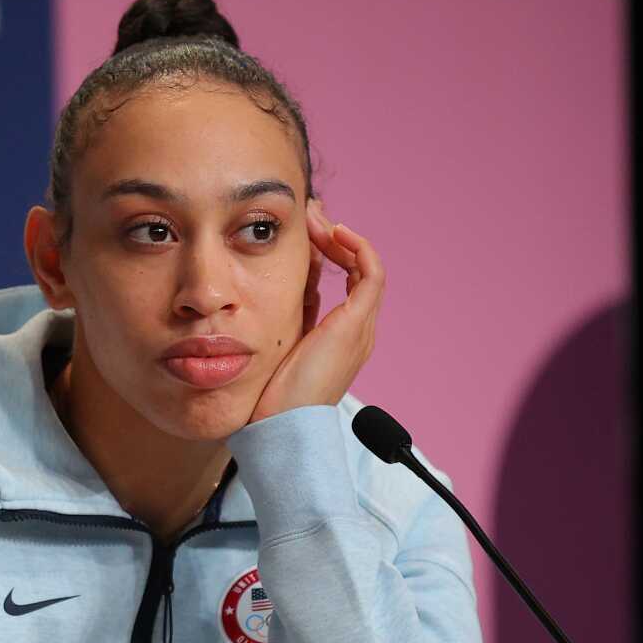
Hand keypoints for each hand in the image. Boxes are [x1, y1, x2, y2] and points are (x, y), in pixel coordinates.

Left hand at [248, 198, 385, 422]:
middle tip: (311, 217)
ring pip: (366, 267)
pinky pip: (370, 273)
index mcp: (341, 337)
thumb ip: (285, 318)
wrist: (282, 425)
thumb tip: (273, 286)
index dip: (330, 253)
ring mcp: (360, 327)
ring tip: (318, 220)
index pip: (346, 282)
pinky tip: (334, 233)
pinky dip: (357, 247)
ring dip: (343, 238)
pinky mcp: (355, 324)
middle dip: (336, 239)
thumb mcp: (277, 344)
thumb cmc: (272, 395)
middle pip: (359, 270)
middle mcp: (358, 330)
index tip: (305, 234)